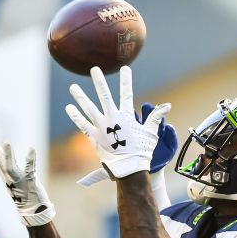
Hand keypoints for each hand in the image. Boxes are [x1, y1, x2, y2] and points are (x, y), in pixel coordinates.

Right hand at [0, 132, 55, 226]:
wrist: (32, 212)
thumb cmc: (23, 194)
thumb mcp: (12, 179)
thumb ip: (7, 167)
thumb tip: (1, 157)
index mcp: (4, 174)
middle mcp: (8, 176)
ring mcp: (18, 180)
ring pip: (10, 166)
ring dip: (8, 155)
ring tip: (6, 142)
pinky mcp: (30, 183)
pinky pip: (30, 170)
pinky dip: (30, 160)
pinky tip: (31, 148)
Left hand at [66, 66, 170, 180]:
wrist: (129, 168)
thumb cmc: (141, 152)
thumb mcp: (150, 133)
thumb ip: (155, 117)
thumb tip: (167, 106)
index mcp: (126, 116)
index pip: (127, 93)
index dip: (126, 80)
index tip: (125, 68)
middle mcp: (112, 119)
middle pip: (104, 96)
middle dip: (99, 82)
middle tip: (94, 69)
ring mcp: (101, 128)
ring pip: (89, 108)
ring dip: (80, 97)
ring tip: (73, 87)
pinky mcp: (94, 137)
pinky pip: (82, 125)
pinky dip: (75, 116)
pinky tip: (69, 108)